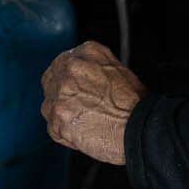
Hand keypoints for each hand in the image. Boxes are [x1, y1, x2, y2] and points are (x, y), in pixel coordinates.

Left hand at [41, 41, 143, 165]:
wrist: (139, 129)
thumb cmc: (135, 105)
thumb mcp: (117, 70)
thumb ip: (92, 67)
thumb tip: (79, 76)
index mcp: (86, 54)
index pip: (61, 63)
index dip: (65, 79)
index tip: (71, 90)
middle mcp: (71, 69)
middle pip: (50, 82)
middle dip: (60, 96)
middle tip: (77, 109)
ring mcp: (62, 93)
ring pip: (49, 106)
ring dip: (62, 116)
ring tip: (86, 123)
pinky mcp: (58, 118)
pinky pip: (54, 128)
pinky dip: (66, 135)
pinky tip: (84, 134)